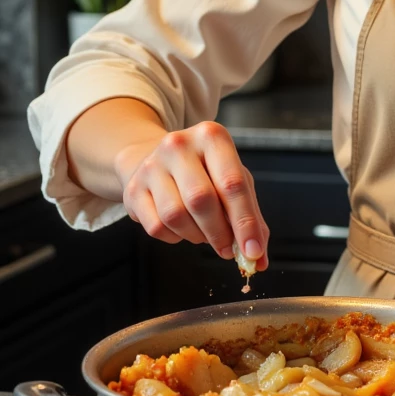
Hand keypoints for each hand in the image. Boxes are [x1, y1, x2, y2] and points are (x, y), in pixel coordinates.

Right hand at [115, 121, 269, 268]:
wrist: (156, 159)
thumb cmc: (204, 171)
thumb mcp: (233, 179)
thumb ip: (251, 217)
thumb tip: (259, 259)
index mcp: (211, 137)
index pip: (232, 184)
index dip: (245, 222)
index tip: (253, 251)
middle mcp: (178, 145)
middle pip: (201, 200)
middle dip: (219, 233)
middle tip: (228, 249)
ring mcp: (151, 166)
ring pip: (176, 215)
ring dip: (196, 236)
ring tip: (205, 233)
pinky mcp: (133, 189)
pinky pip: (156, 227)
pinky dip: (175, 237)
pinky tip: (182, 228)